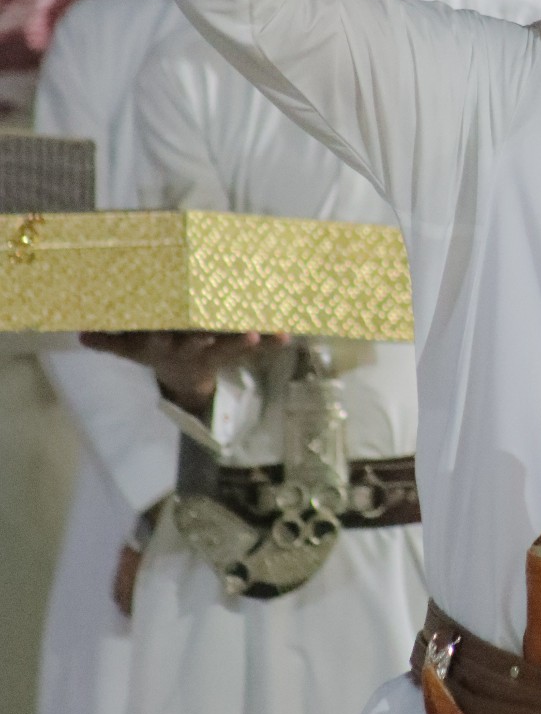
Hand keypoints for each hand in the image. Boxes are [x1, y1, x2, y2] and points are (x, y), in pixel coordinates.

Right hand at [79, 330, 275, 417]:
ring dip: (245, 343)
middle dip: (212, 339)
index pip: (161, 341)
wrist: (182, 379)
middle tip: (228, 334)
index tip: (169, 334)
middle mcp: (189, 349)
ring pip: (230, 348)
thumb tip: (81, 334)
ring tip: (260, 335)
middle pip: (201, 344)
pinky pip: (253, 351)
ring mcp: (213, 353)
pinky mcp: (231, 353)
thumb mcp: (130, 349)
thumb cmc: (155, 350)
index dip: (165, 338)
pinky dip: (271, 343)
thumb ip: (108, 341)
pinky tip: (286, 335)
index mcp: (163, 346)